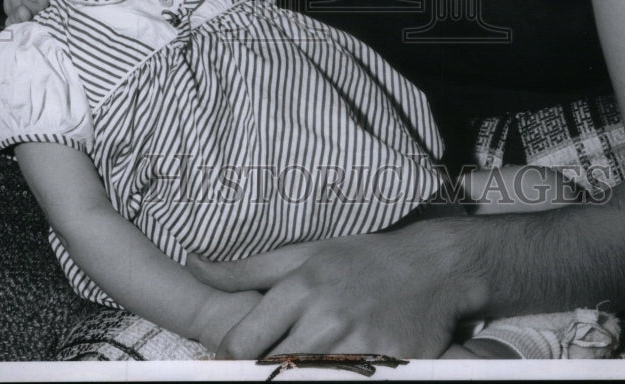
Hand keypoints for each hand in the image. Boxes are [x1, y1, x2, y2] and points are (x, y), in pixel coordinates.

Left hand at [187, 220, 480, 359]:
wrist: (430, 266)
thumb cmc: (360, 258)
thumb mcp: (304, 253)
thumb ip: (247, 269)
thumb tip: (194, 263)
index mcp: (301, 286)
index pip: (245, 341)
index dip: (231, 356)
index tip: (233, 358)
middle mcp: (326, 315)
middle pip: (273, 367)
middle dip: (263, 371)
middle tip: (266, 363)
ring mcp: (358, 344)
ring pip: (307, 380)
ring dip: (300, 375)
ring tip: (304, 360)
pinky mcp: (388, 364)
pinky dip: (337, 380)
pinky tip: (334, 370)